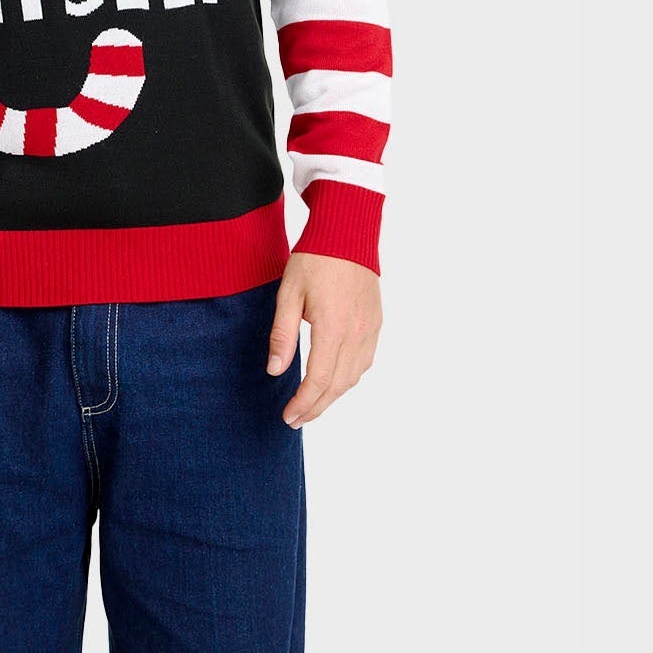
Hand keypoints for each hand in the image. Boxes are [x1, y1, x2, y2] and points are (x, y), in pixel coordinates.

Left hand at [267, 252, 380, 426]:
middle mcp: (357, 334)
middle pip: (337, 386)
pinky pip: (364, 361)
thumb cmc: (314, 260)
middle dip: (316, 407)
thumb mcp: (289, 293)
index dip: (303, 403)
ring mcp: (370, 330)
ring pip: (353, 377)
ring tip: (311, 404)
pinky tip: (334, 380)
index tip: (287, 417)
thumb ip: (283, 333)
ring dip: (332, 396)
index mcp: (333, 328)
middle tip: (295, 420)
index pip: (318, 380)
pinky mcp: (376, 323)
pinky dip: (348, 378)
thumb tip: (276, 370)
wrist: (348, 233)